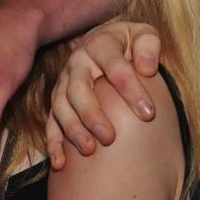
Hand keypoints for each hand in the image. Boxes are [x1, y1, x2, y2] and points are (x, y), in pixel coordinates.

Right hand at [46, 20, 161, 169]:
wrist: (104, 42)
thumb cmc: (130, 44)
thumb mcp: (143, 35)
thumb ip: (149, 46)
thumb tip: (146, 68)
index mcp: (100, 44)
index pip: (115, 66)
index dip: (131, 89)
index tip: (149, 114)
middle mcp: (78, 63)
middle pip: (79, 89)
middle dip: (93, 114)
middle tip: (110, 137)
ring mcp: (64, 83)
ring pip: (61, 107)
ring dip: (73, 130)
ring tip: (89, 150)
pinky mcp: (58, 101)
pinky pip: (51, 122)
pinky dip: (53, 144)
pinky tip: (61, 163)